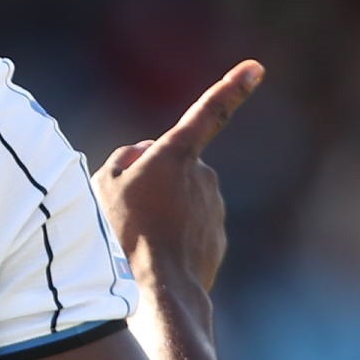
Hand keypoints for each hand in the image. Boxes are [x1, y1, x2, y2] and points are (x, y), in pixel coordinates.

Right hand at [97, 61, 263, 296]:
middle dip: (158, 178)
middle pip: (177, 166)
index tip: (257, 68)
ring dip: (164, 208)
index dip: (233, 87)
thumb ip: (123, 159)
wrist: (159, 292)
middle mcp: (203, 176)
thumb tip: (142, 153)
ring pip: (184, 198)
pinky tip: (156, 254)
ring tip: (139, 236)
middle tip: (128, 207)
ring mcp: (214, 207)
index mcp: (177, 154)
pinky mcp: (217, 237)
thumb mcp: (102, 187)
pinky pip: (192, 226)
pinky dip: (176, 235)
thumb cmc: (123, 234)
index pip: (208, 112)